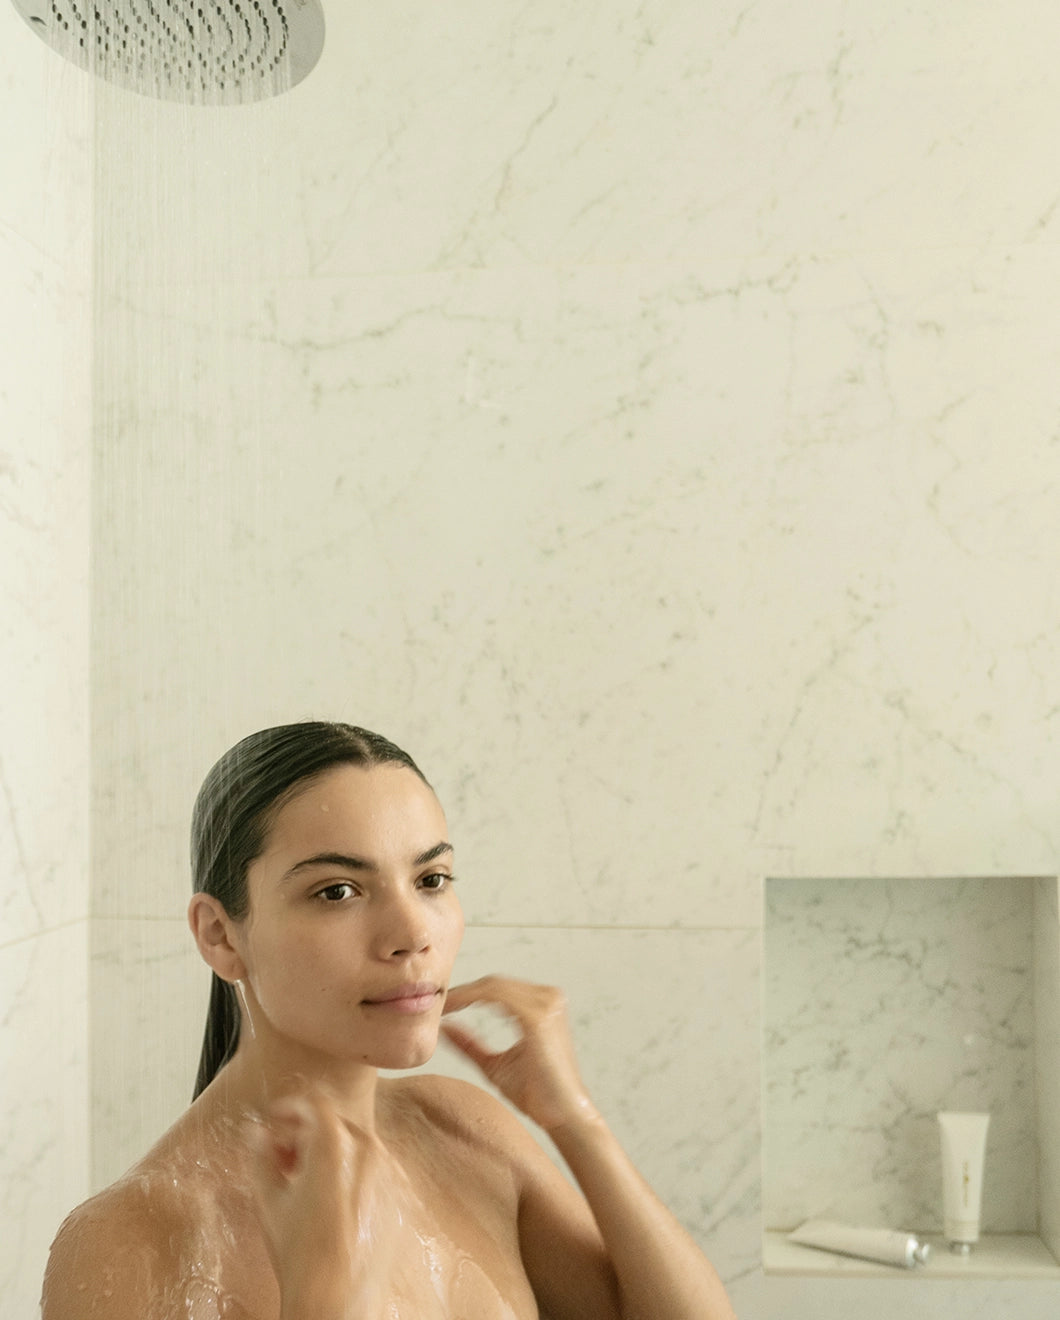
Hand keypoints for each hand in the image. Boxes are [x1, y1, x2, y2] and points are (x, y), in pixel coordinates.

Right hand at [244, 1089, 405, 1319]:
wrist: (336, 1301)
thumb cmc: (302, 1256)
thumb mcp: (268, 1201)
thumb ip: (260, 1155)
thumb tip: (256, 1133)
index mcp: (336, 1145)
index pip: (314, 1102)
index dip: (289, 1108)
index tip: (274, 1121)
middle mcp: (370, 1150)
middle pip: (334, 1123)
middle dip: (305, 1134)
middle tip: (282, 1158)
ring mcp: (390, 1171)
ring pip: (355, 1145)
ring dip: (328, 1152)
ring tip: (304, 1183)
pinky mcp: (400, 1194)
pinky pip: (373, 1169)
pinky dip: (352, 1173)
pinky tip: (330, 1201)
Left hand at [441, 975, 599, 1132]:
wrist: (563, 1117)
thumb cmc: (537, 1095)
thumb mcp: (495, 1065)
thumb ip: (471, 1045)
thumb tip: (444, 1028)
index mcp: (543, 1005)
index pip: (497, 988)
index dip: (466, 993)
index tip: (441, 1005)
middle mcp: (548, 998)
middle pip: (494, 982)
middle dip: (462, 991)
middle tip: (435, 1004)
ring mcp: (546, 1004)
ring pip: (493, 985)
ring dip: (464, 993)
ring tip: (442, 1007)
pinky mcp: (538, 1017)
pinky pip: (497, 996)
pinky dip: (472, 998)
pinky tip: (454, 1008)